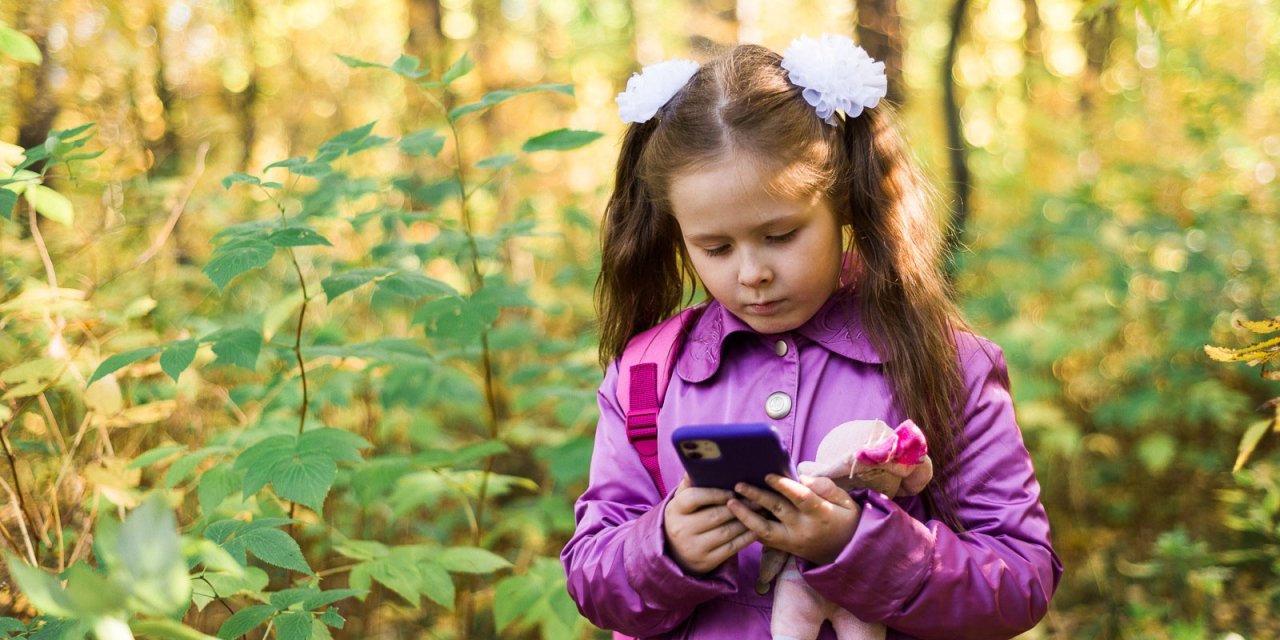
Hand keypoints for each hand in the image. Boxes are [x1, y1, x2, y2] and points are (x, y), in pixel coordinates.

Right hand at [663, 475, 758, 574]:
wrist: (676, 554)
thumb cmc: (685, 518)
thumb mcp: (682, 501)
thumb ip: (690, 483)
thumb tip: (700, 461)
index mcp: (675, 510)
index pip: (693, 498)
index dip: (715, 493)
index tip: (733, 490)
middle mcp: (682, 529)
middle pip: (714, 515)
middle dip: (739, 506)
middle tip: (758, 498)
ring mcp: (694, 547)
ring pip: (726, 532)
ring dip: (747, 520)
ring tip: (762, 510)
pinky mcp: (707, 561)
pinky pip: (732, 548)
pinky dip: (746, 537)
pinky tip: (757, 528)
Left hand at [726, 474, 860, 564]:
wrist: (847, 555)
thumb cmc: (847, 522)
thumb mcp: (847, 503)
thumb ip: (826, 487)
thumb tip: (801, 477)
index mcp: (821, 514)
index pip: (800, 498)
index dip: (784, 486)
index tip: (767, 475)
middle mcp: (804, 528)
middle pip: (777, 510)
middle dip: (757, 496)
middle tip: (739, 485)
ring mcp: (792, 541)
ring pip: (765, 529)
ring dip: (745, 515)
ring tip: (730, 503)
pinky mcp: (785, 548)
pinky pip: (764, 540)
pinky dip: (749, 529)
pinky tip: (736, 517)